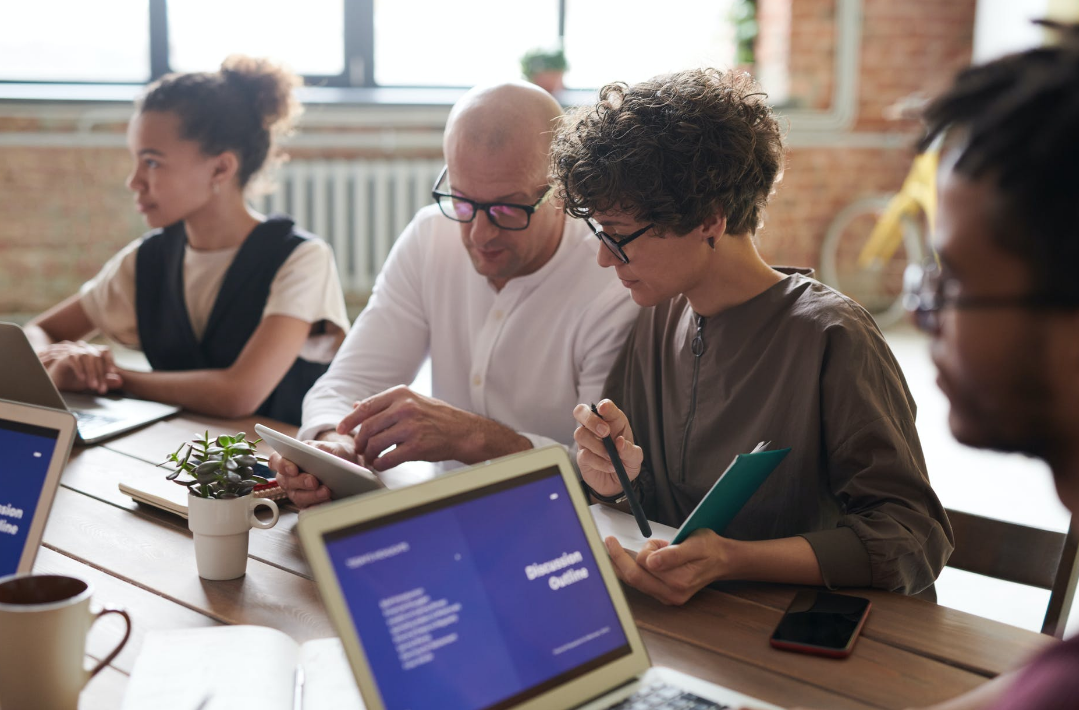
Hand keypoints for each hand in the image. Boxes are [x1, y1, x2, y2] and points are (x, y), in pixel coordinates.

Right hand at [38, 340, 122, 393]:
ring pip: (87, 357)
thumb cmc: (72, 381)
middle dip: (101, 374)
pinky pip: (73, 359)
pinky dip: (79, 369)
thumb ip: (105, 381)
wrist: (53, 382)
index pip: (105, 351)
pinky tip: (82, 379)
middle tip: (101, 389)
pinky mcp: (62, 356)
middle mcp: (83, 350)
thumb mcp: (91, 382)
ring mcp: (72, 351)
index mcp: (92, 353)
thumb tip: (120, 381)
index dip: (110, 360)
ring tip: (93, 386)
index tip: (113, 373)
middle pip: (97, 356)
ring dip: (91, 372)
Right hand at [269, 436, 357, 508]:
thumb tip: (315, 454)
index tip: (293, 469)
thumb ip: (318, 449)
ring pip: (297, 496)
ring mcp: (296, 492)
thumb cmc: (331, 454)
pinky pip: (307, 509)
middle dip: (301, 482)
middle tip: (313, 481)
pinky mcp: (306, 504)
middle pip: (287, 481)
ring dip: (312, 495)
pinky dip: (316, 507)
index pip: (276, 461)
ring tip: (326, 491)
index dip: (282, 465)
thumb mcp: (327, 447)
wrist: (345, 464)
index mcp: (289, 459)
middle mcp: (289, 477)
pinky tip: (326, 503)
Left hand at [336, 385, 483, 469]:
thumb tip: (357, 405)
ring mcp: (411, 427)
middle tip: (359, 449)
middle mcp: (405, 408)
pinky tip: (381, 464)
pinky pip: (388, 458)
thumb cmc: (438, 417)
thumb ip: (385, 404)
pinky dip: (380, 464)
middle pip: (368, 426)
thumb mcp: (412, 401)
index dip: (350, 419)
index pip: (366, 406)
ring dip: (369, 454)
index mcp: (401, 394)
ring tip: (370, 458)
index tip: (341, 429)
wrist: (464, 431)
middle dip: (359, 441)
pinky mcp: (417, 446)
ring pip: (375, 443)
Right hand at [572, 399, 643, 498]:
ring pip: (580, 433)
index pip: (605, 406)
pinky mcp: (582, 456)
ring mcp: (587, 441)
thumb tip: (620, 442)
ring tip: (611, 457)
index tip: (603, 408)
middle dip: (591, 420)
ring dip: (598, 446)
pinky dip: (599, 462)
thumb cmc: (626, 462)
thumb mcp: (635, 458)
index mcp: (612, 421)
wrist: (617, 482)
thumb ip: (631, 450)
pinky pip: (584, 454)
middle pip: (581, 411)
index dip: (603, 405)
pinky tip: (609, 466)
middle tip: (605, 433)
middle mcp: (596, 427)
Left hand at [603, 529, 734, 604]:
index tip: (612, 539)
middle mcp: (672, 593)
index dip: (630, 551)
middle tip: (606, 543)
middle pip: (634, 578)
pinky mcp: (664, 595)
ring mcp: (668, 597)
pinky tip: (633, 559)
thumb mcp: (695, 543)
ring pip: (635, 582)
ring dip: (625, 564)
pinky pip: (640, 584)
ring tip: (626, 548)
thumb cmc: (708, 548)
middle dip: (617, 560)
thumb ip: (673, 554)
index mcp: (679, 581)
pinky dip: (632, 570)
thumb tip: (651, 561)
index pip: (642, 565)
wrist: (722, 561)